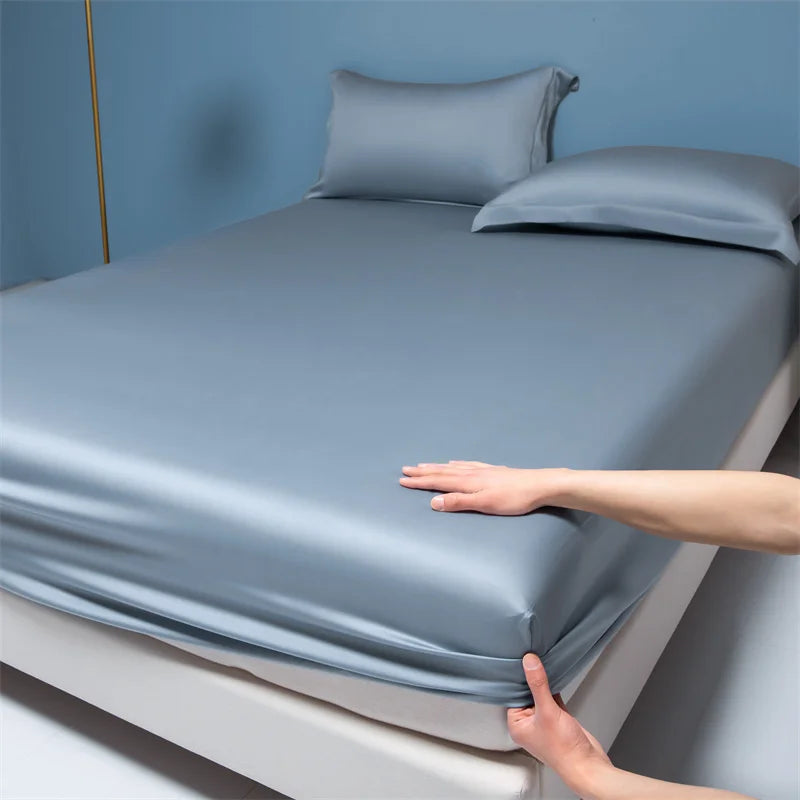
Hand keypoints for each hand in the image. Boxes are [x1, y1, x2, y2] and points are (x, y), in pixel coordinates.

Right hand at [399, 461, 567, 513]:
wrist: (540, 485)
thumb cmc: (514, 499)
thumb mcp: (484, 504)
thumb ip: (458, 502)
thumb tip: (433, 502)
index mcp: (467, 482)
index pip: (438, 482)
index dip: (419, 482)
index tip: (402, 480)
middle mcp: (472, 473)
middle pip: (442, 472)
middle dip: (422, 472)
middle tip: (405, 470)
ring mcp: (482, 470)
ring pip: (452, 467)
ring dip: (436, 467)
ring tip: (423, 465)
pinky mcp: (493, 470)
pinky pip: (467, 464)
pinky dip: (455, 464)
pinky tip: (454, 463)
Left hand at [507, 654, 610, 791]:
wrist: (588, 764)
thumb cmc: (564, 750)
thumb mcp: (548, 712)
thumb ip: (538, 685)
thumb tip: (529, 662)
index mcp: (517, 725)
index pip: (513, 694)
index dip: (517, 679)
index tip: (520, 660)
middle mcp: (528, 724)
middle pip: (527, 694)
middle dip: (531, 679)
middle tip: (533, 658)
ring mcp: (544, 721)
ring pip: (540, 695)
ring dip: (544, 683)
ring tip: (544, 664)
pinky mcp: (558, 719)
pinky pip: (552, 699)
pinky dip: (554, 689)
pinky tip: (556, 678)